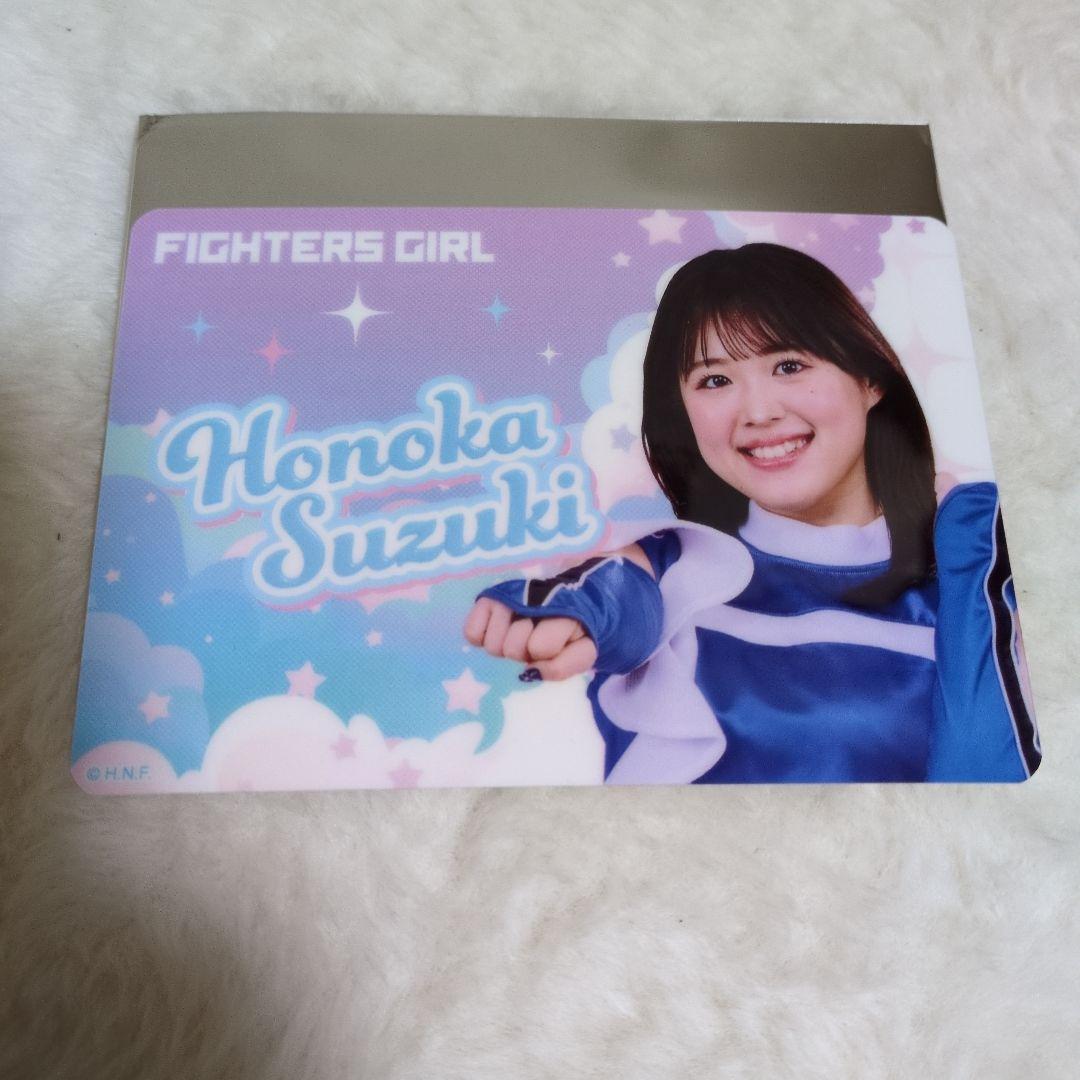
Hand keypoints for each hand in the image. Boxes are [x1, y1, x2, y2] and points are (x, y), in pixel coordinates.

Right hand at [463, 598, 597, 680]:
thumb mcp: (581, 652)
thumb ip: (562, 667)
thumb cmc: (569, 632)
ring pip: (491, 645)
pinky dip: (480, 638)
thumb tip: (531, 672)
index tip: (553, 646)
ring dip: (503, 646)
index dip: (544, 655)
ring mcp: (504, 600)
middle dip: (522, 652)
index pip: (539, 647)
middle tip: (532, 640)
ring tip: (515, 633)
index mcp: (559, 612)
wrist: (563, 599)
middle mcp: (529, 601)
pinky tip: (496, 631)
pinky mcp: (486, 600)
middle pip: (510, 649)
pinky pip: (471, 633)